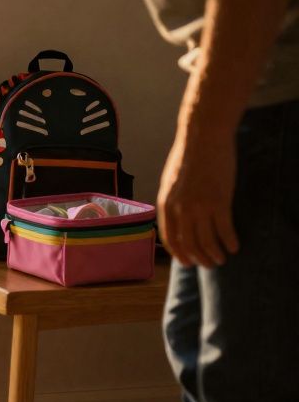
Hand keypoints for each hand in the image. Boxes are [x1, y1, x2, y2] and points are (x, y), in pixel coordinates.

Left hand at [157, 130, 238, 266]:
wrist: (203, 137)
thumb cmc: (188, 157)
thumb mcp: (171, 182)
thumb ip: (173, 201)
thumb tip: (178, 218)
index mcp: (166, 204)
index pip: (170, 238)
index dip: (180, 254)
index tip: (189, 262)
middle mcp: (180, 209)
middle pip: (189, 245)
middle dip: (199, 259)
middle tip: (209, 264)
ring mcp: (199, 206)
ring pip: (207, 242)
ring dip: (215, 255)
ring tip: (222, 258)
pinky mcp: (219, 202)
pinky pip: (224, 230)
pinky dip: (230, 242)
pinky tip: (235, 246)